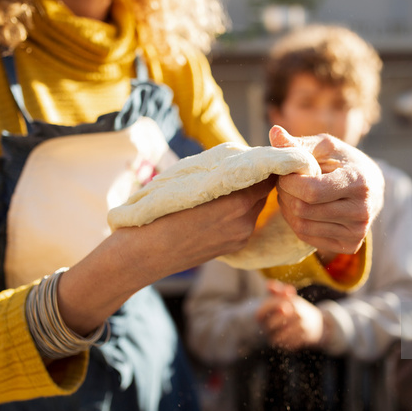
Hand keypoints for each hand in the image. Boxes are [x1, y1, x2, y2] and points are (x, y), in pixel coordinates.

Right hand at [60, 177, 275, 334]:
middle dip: (253, 180)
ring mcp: (240, 236)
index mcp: (237, 202)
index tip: (249, 157)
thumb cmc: (161, 210)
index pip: (266, 175)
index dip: (259, 164)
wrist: (145, 253)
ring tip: (224, 189)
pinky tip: (218, 208)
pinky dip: (238, 212)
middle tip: (237, 169)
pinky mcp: (235, 247)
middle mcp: (245, 221)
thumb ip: (220, 172)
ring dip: (246, 196)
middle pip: (263, 191)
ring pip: (255, 207)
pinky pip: (245, 222)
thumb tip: (239, 159)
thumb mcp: (191, 181)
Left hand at [255, 279, 324, 350]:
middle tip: (266, 328)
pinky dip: (282, 344)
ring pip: (278, 337)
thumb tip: (268, 284)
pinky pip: (287, 344)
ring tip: (272, 336)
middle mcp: (296, 312)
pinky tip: (282, 341)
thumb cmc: (298, 310)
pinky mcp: (304, 338)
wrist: (320, 324)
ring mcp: (301, 326)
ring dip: (273, 338)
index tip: (257, 318)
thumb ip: (277, 291)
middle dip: (266, 327)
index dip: (260, 313)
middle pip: (270, 324)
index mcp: (291, 301)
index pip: (269, 307)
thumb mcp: (290, 299)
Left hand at [269, 126, 383, 254]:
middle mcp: (362, 210)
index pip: (311, 190)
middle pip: (302, 209)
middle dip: (286, 194)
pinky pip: (307, 237)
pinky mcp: (348, 245)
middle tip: (286, 183)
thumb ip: (298, 143)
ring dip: (288, 208)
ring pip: (301, 225)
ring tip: (293, 193)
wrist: (371, 188)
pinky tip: (302, 208)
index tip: (287, 172)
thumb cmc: (343, 162)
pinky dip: (296, 222)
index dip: (289, 181)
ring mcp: (357, 231)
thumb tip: (274, 131)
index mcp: (359, 181)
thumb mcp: (325, 147)